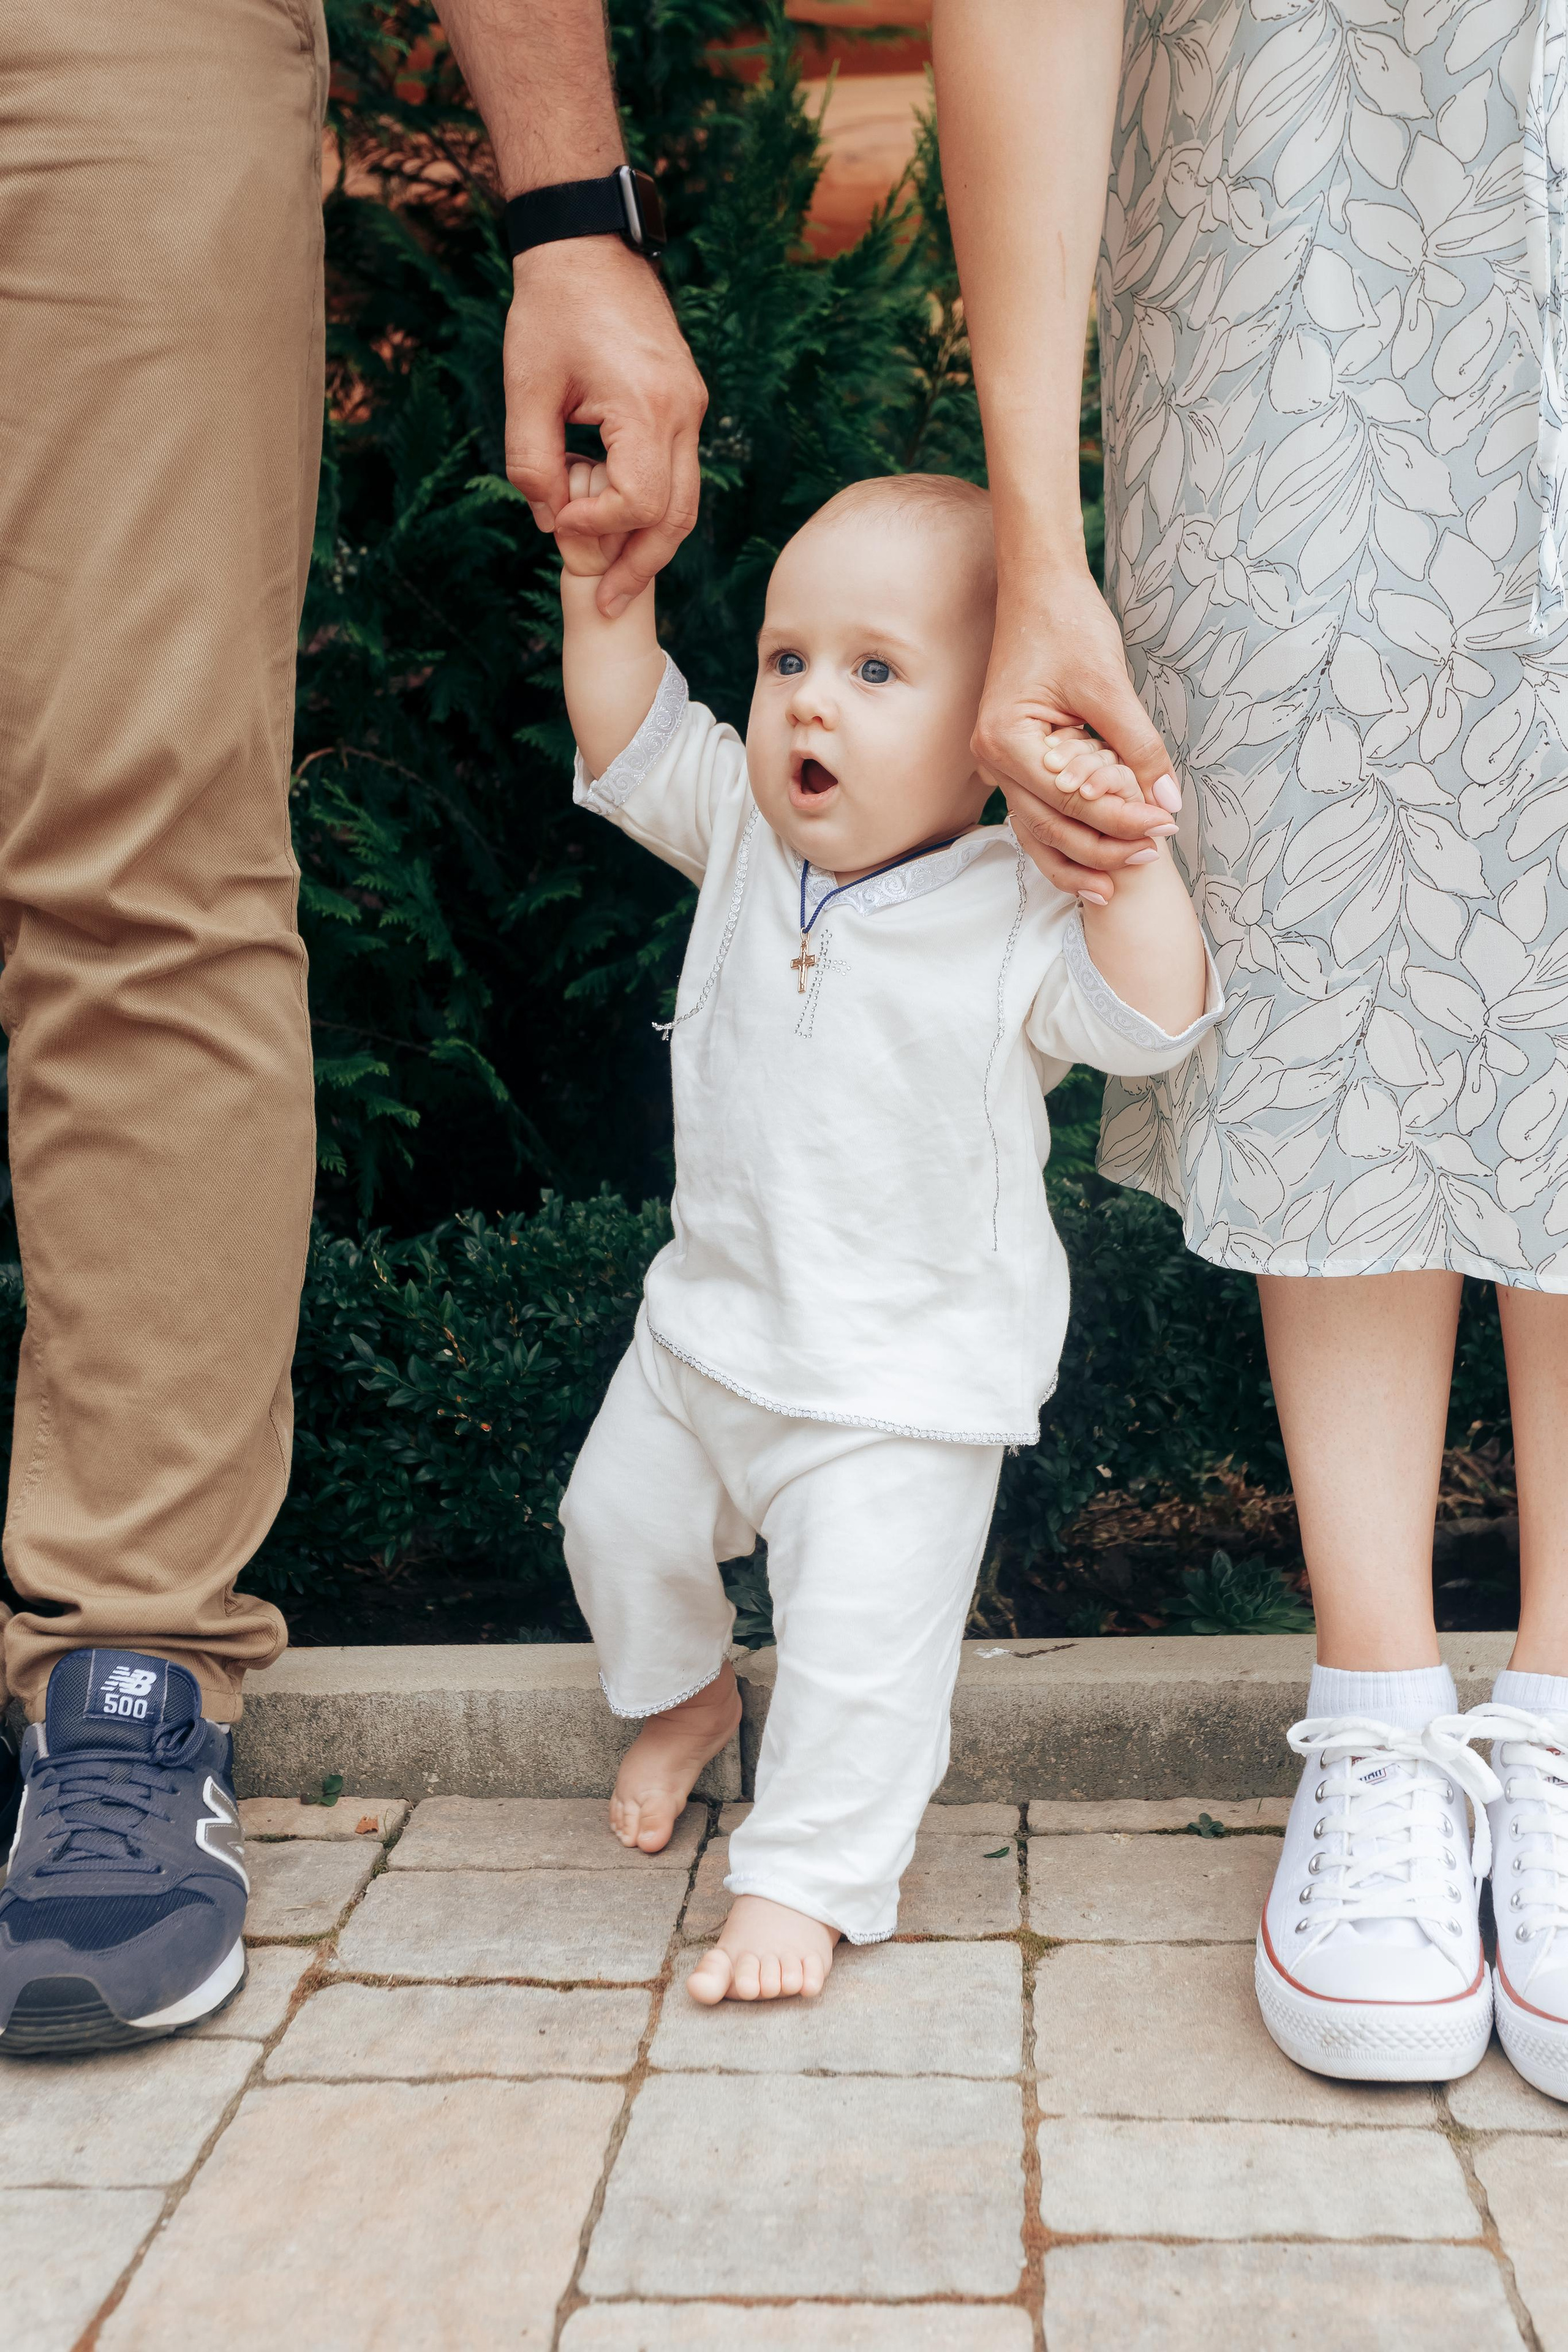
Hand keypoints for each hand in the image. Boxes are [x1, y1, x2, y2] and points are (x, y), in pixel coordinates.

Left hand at [504, 236, 706, 616]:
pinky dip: (652, 509)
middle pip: (677, 516)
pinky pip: (677, 474)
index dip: (598, 526)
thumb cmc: (552, 308)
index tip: (559, 520)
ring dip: (650, 545)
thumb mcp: (526, 388)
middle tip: (608, 604)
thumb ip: (533, 462)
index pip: (639, 502)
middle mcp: (683, 412)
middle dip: (640, 566)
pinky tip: (620, 528)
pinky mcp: (683, 404)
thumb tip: (548, 520)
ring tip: (616, 581)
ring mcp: (689, 408)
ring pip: (685, 502)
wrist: (587, 246)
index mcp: (647, 406)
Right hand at [974, 564, 1182, 901]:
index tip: (1166, 824)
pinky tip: (1096, 864)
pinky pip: (1039, 814)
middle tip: (1155, 853)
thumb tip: (1168, 801)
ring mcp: (999, 765)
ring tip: (1125, 876)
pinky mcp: (1016, 762)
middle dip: (1105, 846)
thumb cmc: (1066, 623)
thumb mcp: (1108, 684)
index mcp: (1004, 740)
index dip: (1121, 818)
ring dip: (1084, 855)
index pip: (1071, 798)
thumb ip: (1138, 745)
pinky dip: (1068, 838)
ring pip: (1040, 831)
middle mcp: (991, 760)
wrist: (1039, 587)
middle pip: (1051, 826)